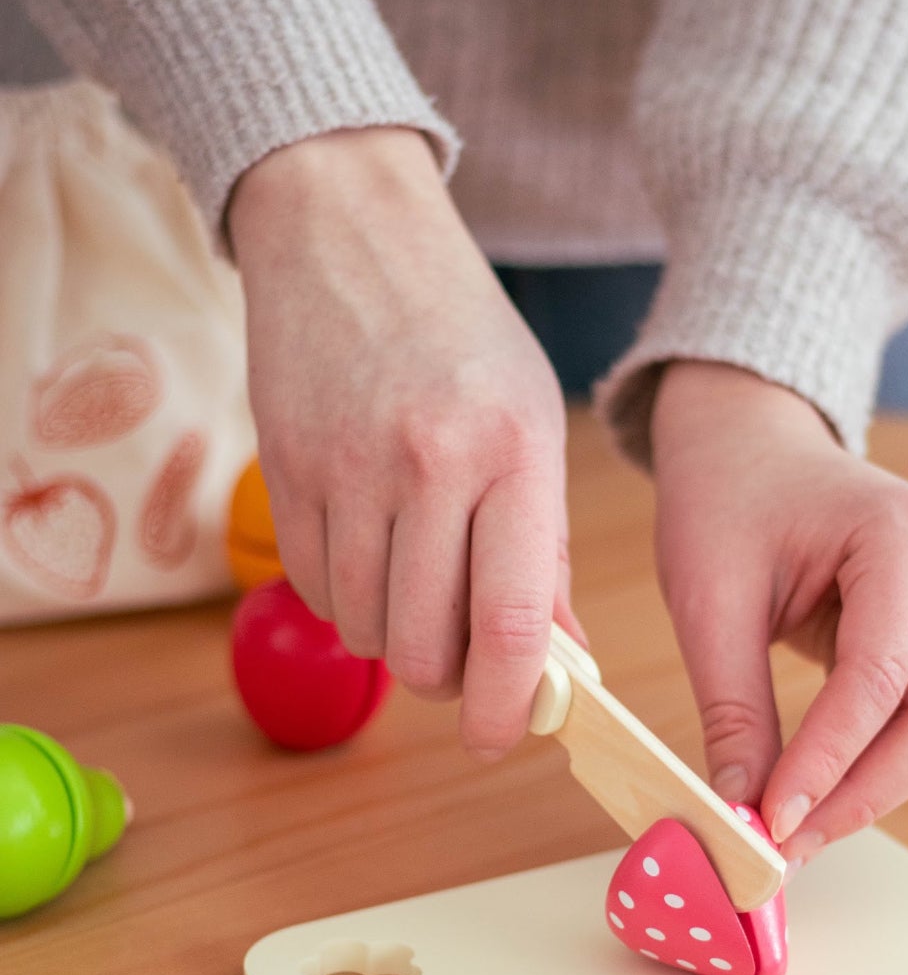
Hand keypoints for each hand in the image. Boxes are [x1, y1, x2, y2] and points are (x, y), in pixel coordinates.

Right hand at [229, 126, 580, 757]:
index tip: (506, 737)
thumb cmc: (463, 338)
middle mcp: (427, 465)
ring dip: (394, 641)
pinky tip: (372, 554)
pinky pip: (314, 591)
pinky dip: (347, 600)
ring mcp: (345, 470)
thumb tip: (558, 666)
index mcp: (510, 454)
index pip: (510, 622)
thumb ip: (545, 554)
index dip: (508, 707)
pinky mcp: (284, 472)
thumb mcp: (535, 430)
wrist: (350, 237)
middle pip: (423, 649)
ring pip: (365, 631)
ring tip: (419, 590)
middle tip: (464, 664)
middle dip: (448, 684)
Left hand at [651, 361, 907, 865]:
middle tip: (788, 844)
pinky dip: (873, 761)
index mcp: (902, 536)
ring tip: (796, 829)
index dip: (829, 763)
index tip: (772, 824)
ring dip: (873, 788)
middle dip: (863, 792)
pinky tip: (818, 793)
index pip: (878, 678)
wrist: (748, 442)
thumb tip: (738, 811)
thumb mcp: (708, 601)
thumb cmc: (725, 498)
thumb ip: (731, 709)